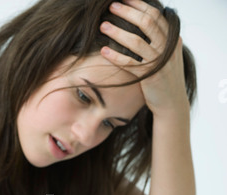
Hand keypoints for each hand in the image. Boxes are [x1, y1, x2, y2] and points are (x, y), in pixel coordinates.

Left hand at [100, 0, 189, 116]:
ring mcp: (159, 62)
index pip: (155, 15)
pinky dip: (116, 56)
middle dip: (127, 12)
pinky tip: (104, 51)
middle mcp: (167, 48)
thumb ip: (160, 40)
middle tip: (111, 7)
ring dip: (117, 32)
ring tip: (103, 26)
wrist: (172, 104)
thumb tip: (144, 23)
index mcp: (172, 40)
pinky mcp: (150, 77)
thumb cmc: (165, 79)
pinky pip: (130, 63)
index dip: (139, 5)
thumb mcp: (168, 56)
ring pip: (136, 41)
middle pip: (146, 23)